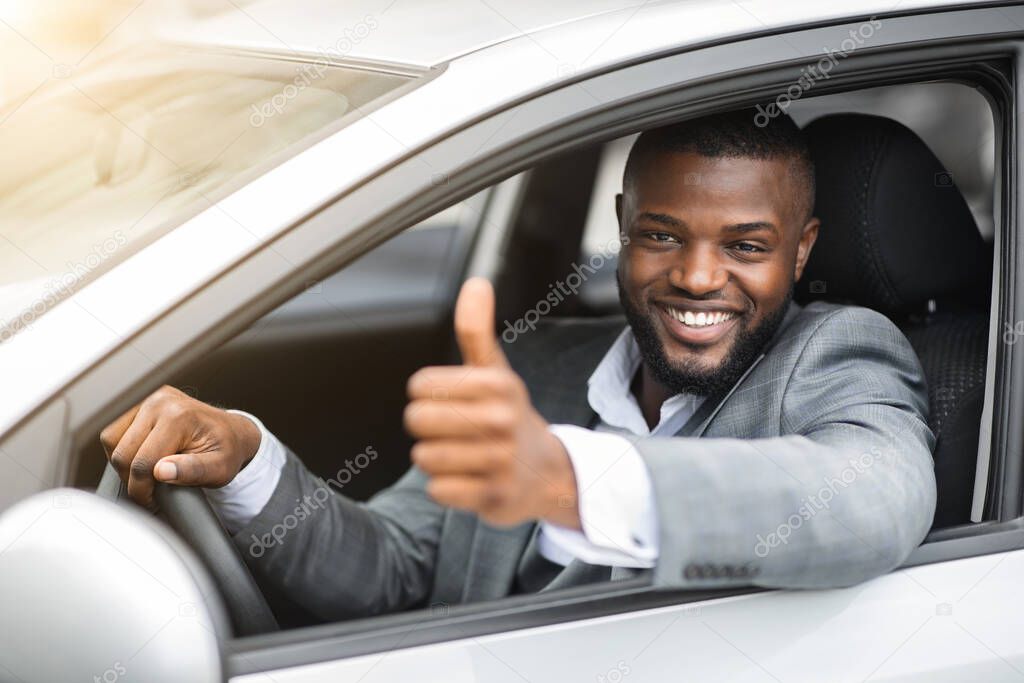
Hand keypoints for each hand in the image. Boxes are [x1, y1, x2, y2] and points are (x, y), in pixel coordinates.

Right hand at [99, 385, 261, 507]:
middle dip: (132, 479)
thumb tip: (161, 472)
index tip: (152, 502)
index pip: (143, 463)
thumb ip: (193, 471)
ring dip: (123, 462)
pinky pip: (113, 430)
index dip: (143, 490)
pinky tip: (140, 455)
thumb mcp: (220, 468)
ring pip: (110, 440)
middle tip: (150, 490)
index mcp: (179, 416)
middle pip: (122, 453)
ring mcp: (147, 398)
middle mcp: (159, 401)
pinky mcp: (139, 401)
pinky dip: (120, 447)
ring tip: (146, 472)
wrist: (231, 431)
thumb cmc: (227, 450)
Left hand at [405, 278, 580, 527]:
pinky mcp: (495, 496)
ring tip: (462, 454)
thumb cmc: (507, 416)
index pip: (420, 386)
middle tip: (452, 430)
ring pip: (425, 457)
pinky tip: (469, 478)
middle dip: (427, 427)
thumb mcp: (495, 371)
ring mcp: (500, 460)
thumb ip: (476, 330)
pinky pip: (439, 489)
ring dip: (436, 459)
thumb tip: (476, 283)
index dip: (426, 395)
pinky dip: (446, 487)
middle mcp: (501, 420)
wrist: (546, 471)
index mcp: (497, 384)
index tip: (449, 400)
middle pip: (418, 421)